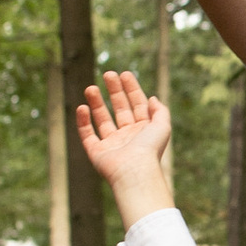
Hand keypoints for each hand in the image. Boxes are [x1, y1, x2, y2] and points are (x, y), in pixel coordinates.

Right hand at [74, 67, 175, 229]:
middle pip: (119, 108)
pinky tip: (82, 107)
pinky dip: (83, 121)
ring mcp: (112, 144)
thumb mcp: (163, 126)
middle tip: (108, 74)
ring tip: (91, 88)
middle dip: (114, 91)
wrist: (134, 171)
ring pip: (102, 119)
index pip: (137, 104)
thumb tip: (152, 98)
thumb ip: (160, 110)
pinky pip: (88, 134)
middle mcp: (128, 136)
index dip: (131, 89)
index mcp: (143, 130)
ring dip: (96, 102)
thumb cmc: (150, 149)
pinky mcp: (97, 152)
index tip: (124, 74)